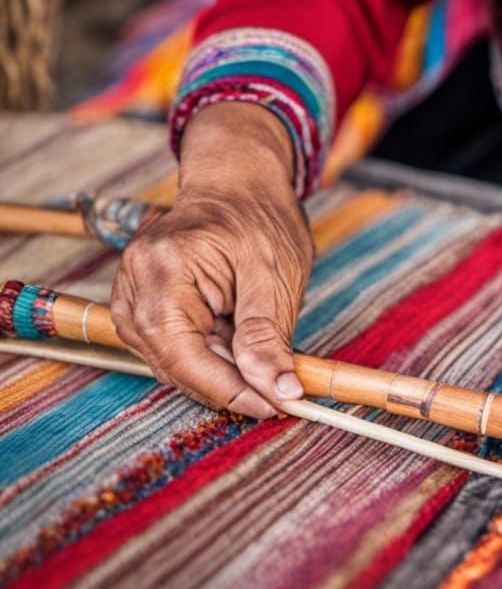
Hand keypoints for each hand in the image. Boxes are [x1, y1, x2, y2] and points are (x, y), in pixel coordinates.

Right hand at [111, 102, 313, 418]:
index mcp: (162, 269)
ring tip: (264, 362)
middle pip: (174, 365)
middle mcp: (135, 284)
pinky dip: (210, 358)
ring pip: (173, 363)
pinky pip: (174, 349)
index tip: (275, 407)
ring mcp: (133, 294)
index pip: (182, 356)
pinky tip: (241, 351)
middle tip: (281, 394)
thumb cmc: (258, 217)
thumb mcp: (275, 277)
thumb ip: (269, 338)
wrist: (238, 181)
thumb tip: (279, 391)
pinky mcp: (145, 304)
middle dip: (229, 386)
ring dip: (220, 374)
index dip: (229, 391)